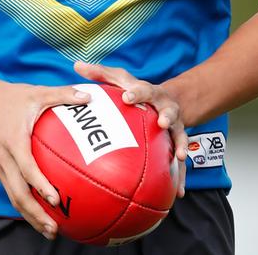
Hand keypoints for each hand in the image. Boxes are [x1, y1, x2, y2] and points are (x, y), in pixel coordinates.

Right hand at [0, 76, 90, 238]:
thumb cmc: (9, 97)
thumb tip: (88, 97)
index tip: (55, 199)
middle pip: (17, 194)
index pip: (26, 168)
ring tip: (49, 230)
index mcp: (14, 141)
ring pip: (13, 197)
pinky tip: (39, 212)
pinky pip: (11, 190)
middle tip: (54, 229)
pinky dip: (24, 205)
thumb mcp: (37, 92)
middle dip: (35, 214)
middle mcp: (4, 158)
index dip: (40, 185)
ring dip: (30, 216)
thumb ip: (62, 94)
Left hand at [73, 60, 187, 196]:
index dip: (136, 93)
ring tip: (178, 157)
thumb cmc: (135, 90)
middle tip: (162, 123)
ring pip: (180, 135)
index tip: (127, 97)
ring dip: (180, 144)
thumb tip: (77, 64)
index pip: (142, 90)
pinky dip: (180, 176)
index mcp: (149, 92)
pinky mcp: (177, 142)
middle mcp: (165, 107)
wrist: (168, 100)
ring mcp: (175, 126)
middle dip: (166, 116)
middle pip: (168, 110)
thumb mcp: (120, 79)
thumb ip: (99, 73)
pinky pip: (180, 162)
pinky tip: (178, 192)